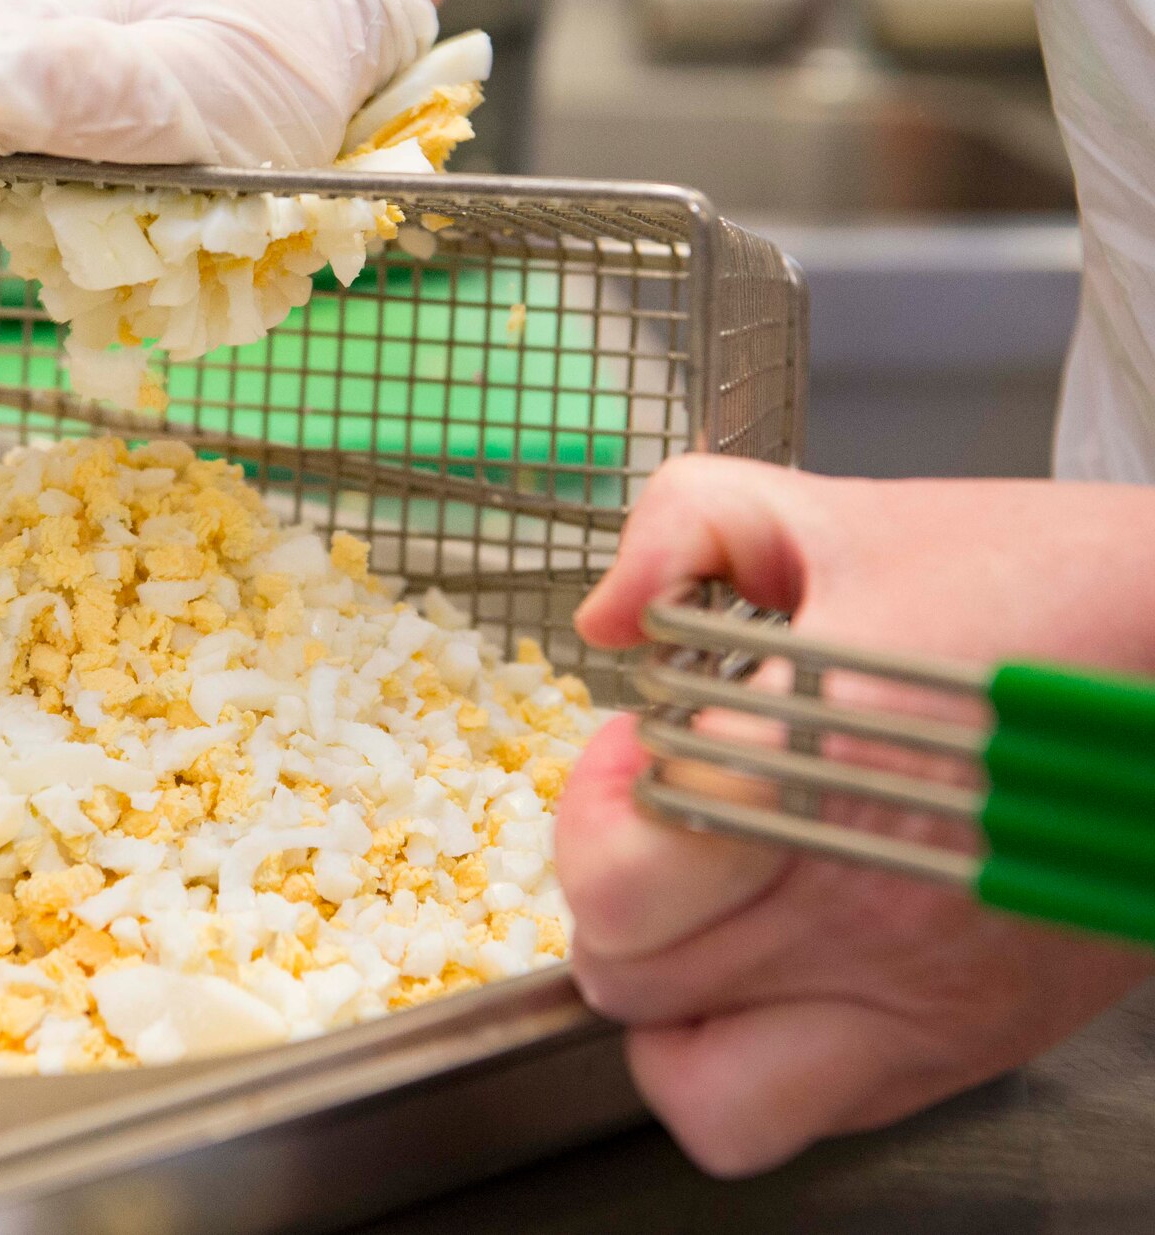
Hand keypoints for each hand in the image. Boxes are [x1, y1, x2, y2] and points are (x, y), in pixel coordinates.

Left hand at [560, 455, 1154, 1174]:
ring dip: (663, 998)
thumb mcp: (843, 511)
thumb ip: (686, 523)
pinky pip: (793, 1122)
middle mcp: (865, 904)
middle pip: (633, 976)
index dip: (591, 808)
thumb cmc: (1042, 588)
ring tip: (691, 919)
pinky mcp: (966, 1045)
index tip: (630, 753)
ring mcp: (920, 995)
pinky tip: (757, 978)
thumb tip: (604, 614)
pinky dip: (740, 1069)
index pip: (623, 872)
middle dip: (613, 891)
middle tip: (658, 826)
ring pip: (697, 1083)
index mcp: (822, 764)